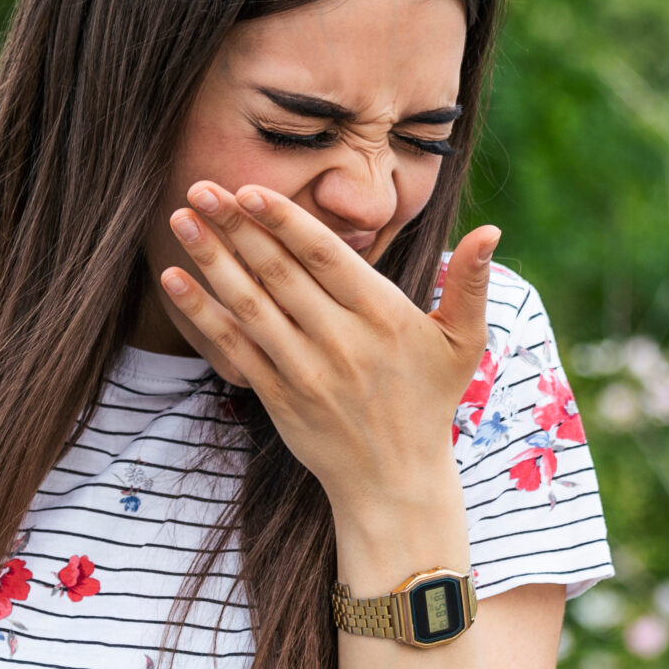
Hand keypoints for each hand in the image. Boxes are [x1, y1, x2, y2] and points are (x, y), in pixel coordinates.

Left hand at [158, 181, 498, 511]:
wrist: (396, 482)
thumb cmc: (428, 401)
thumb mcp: (462, 343)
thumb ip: (472, 284)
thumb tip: (493, 231)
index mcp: (383, 316)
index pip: (326, 256)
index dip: (284, 220)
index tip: (249, 188)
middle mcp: (340, 341)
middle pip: (278, 273)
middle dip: (235, 226)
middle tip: (199, 186)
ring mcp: (305, 371)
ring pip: (249, 306)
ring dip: (211, 260)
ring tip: (180, 220)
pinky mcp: (278, 397)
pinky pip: (234, 349)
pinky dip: (202, 314)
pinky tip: (175, 281)